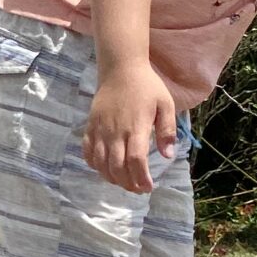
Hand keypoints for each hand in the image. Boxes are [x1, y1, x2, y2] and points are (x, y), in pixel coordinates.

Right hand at [84, 63, 176, 193]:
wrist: (120, 68)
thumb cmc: (146, 86)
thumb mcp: (165, 104)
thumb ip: (167, 130)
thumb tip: (168, 155)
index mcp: (136, 128)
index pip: (136, 161)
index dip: (141, 178)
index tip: (148, 187)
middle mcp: (116, 132)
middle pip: (117, 167)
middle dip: (127, 184)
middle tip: (137, 188)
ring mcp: (101, 130)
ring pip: (101, 163)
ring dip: (111, 178)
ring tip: (123, 181)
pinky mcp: (91, 127)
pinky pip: (87, 152)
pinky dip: (94, 165)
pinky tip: (104, 168)